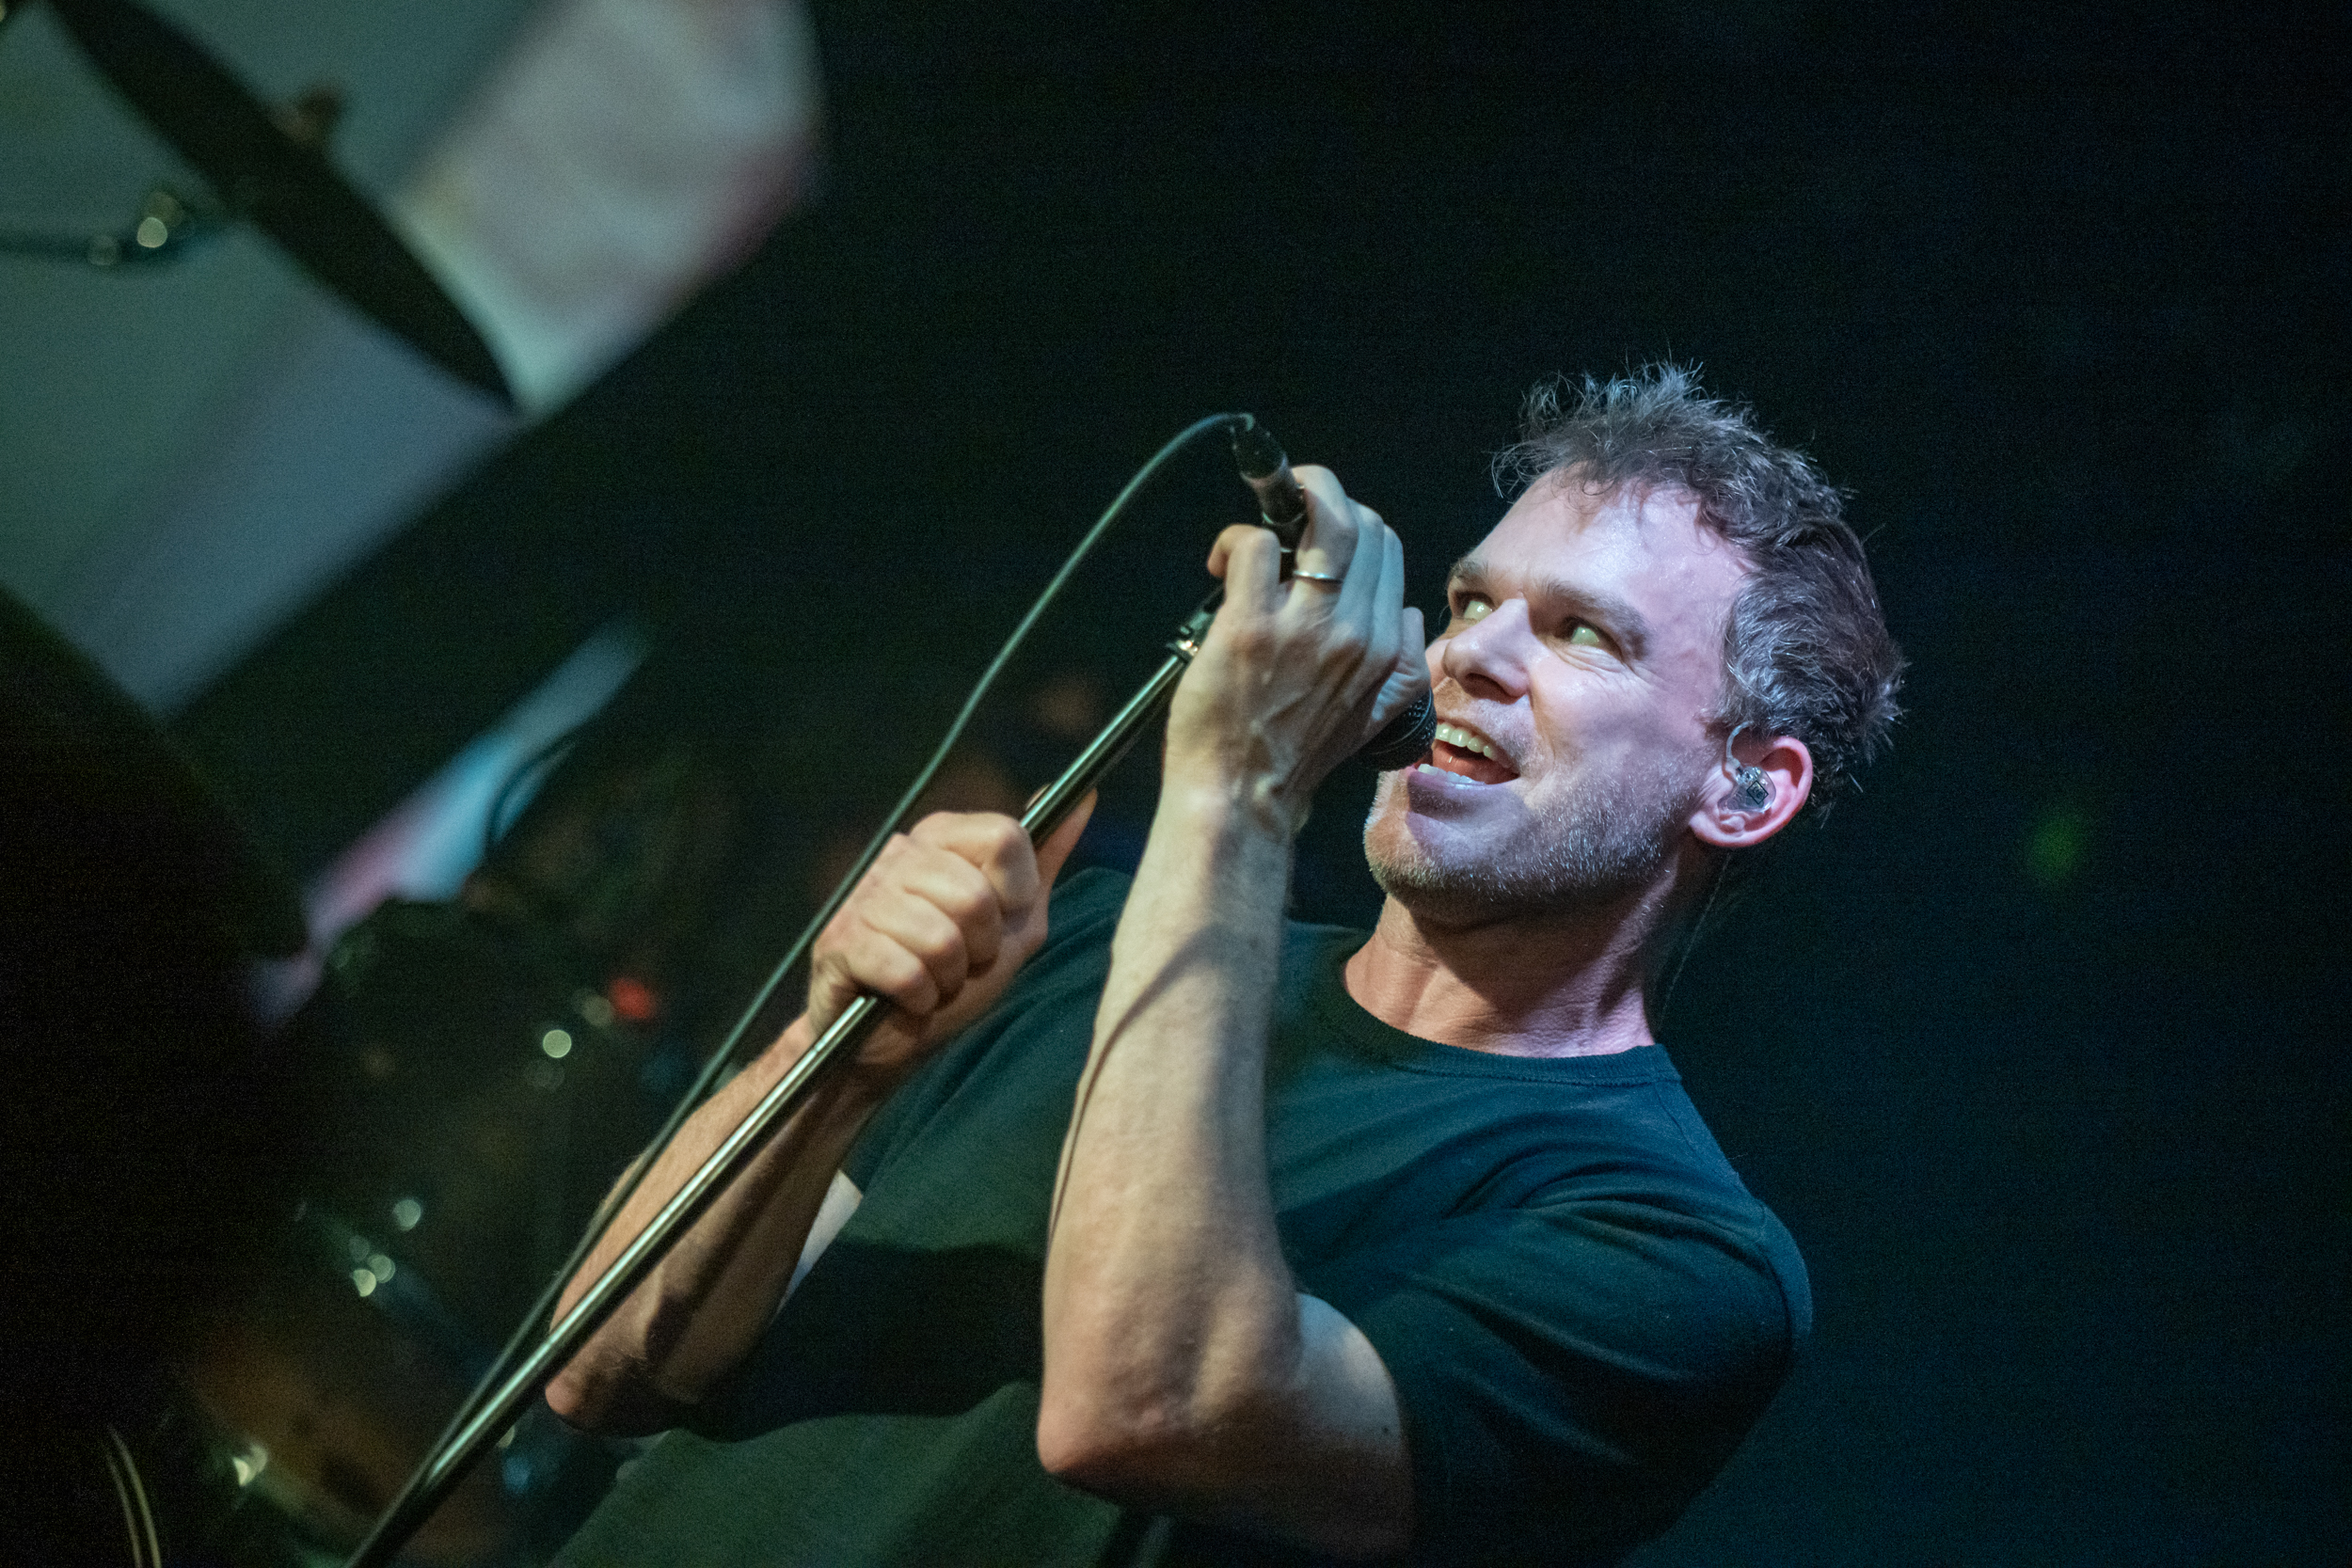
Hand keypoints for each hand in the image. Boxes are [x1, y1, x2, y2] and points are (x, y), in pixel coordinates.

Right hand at [804, 798, 1094, 1080]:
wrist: (887, 1038)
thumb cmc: (954, 976)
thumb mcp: (1013, 922)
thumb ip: (1044, 862)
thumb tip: (1086, 796)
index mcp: (939, 837)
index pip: (1003, 837)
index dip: (1016, 892)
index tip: (1001, 920)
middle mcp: (897, 855)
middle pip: (975, 894)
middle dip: (981, 946)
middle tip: (961, 960)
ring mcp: (863, 897)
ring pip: (941, 938)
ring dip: (949, 977)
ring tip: (933, 979)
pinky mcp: (840, 943)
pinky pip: (906, 971)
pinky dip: (919, 997)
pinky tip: (908, 997)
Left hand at [1170, 466, 1426, 835]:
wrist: (1243, 799)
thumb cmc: (1294, 758)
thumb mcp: (1374, 716)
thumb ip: (1399, 665)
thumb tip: (1406, 612)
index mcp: (1386, 648)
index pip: (1387, 548)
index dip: (1351, 530)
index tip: (1315, 544)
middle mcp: (1357, 632)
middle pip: (1362, 523)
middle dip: (1322, 502)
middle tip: (1287, 519)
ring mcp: (1306, 626)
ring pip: (1323, 517)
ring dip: (1291, 496)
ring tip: (1264, 515)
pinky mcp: (1251, 626)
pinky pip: (1256, 544)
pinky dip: (1234, 540)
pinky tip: (1222, 566)